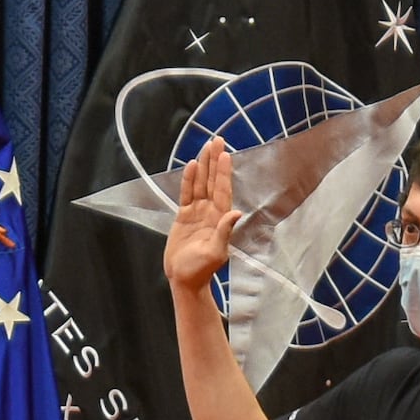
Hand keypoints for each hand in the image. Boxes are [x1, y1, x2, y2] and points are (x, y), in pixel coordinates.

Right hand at [161, 142, 237, 291]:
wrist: (185, 279)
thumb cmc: (201, 270)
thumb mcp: (215, 253)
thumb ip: (224, 233)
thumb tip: (235, 214)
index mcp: (219, 219)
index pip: (222, 190)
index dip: (223, 172)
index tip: (225, 154)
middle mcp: (210, 211)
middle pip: (212, 181)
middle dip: (215, 161)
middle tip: (217, 140)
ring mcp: (197, 212)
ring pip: (200, 184)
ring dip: (203, 166)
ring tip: (206, 147)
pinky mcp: (184, 216)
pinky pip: (186, 193)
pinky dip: (189, 180)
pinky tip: (191, 166)